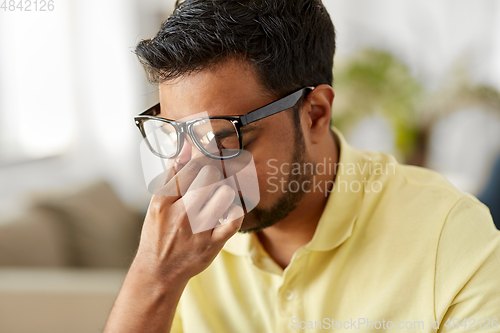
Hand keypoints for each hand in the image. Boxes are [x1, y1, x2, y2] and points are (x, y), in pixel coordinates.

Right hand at [134, 159, 243, 282]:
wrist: (159, 271)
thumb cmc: (158, 233)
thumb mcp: (156, 203)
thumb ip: (171, 175)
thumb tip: (184, 149)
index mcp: (164, 201)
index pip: (191, 166)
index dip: (204, 153)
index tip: (209, 148)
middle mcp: (181, 213)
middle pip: (210, 174)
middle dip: (215, 169)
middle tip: (213, 174)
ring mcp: (199, 229)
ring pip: (225, 193)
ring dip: (225, 190)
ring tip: (217, 195)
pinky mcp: (214, 243)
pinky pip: (235, 219)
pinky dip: (236, 210)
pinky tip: (228, 209)